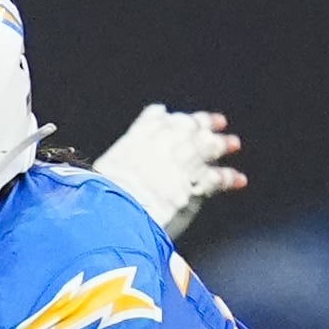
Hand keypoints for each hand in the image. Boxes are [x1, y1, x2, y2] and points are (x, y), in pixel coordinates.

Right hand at [89, 104, 245, 235]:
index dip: (167, 118)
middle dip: (203, 123)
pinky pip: (217, 177)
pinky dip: (228, 177)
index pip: (155, 118)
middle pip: (187, 126)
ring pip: (207, 146)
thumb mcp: (96, 174)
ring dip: (220, 144)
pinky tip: (238, 180)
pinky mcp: (195, 183)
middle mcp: (161, 144)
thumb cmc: (99, 199)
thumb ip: (109, 167)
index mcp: (135, 139)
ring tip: (233, 144)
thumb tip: (90, 175)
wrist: (116, 212)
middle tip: (218, 122)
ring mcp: (181, 162)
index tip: (174, 116)